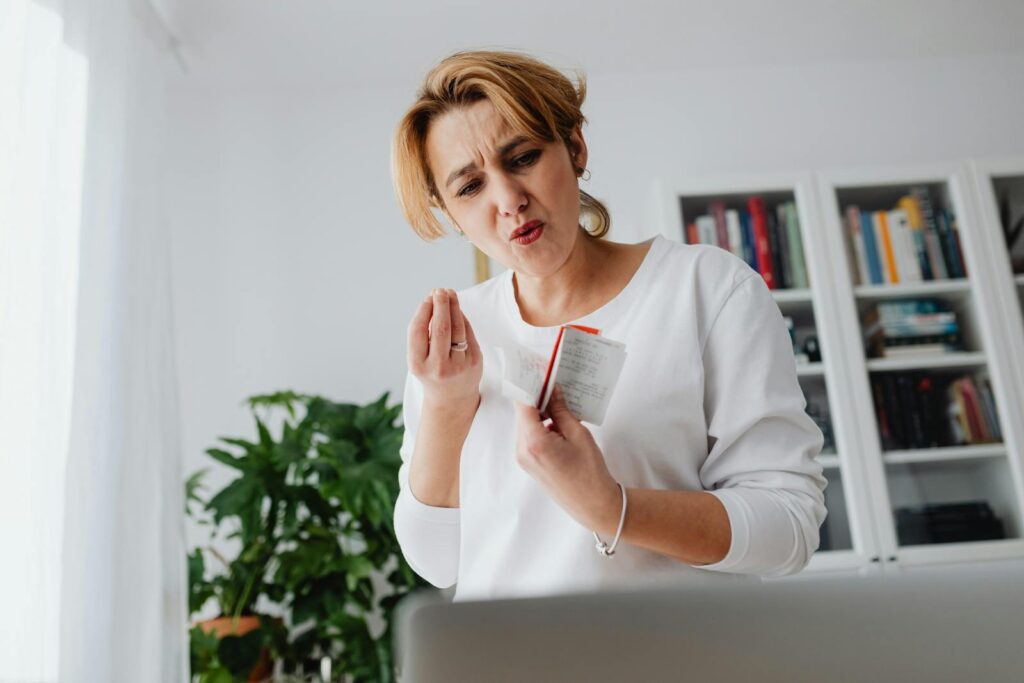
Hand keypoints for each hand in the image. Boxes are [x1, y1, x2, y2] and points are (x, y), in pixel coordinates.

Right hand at [407, 288, 482, 411]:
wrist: (451, 399)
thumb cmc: (431, 371)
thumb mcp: (420, 358)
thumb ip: (423, 334)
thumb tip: (434, 301)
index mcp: (418, 365)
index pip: (418, 331)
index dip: (423, 311)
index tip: (427, 298)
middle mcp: (438, 367)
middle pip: (440, 327)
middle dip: (441, 304)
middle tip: (440, 290)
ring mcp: (459, 366)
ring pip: (457, 328)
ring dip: (454, 307)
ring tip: (450, 294)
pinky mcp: (475, 362)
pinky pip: (468, 333)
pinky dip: (462, 319)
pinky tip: (457, 311)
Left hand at [513, 385, 620, 531]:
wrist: (593, 504)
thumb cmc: (589, 472)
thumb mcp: (578, 434)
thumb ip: (561, 410)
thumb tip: (553, 389)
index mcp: (534, 441)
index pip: (523, 403)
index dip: (530, 384)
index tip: (539, 371)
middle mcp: (522, 450)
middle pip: (523, 412)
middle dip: (537, 397)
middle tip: (554, 382)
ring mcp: (523, 458)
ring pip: (527, 424)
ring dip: (541, 411)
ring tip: (561, 403)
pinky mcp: (529, 462)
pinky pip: (530, 436)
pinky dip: (542, 425)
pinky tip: (560, 421)